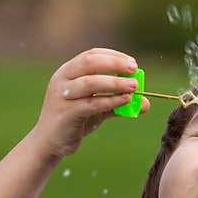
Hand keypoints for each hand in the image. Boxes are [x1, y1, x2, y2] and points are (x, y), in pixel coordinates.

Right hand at [29, 47, 150, 160]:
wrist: (51, 142)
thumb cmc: (75, 120)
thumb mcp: (99, 109)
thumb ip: (119, 103)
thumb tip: (146, 103)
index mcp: (68, 72)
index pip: (91, 55)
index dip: (113, 56)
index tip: (132, 62)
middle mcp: (63, 79)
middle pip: (89, 63)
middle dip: (114, 63)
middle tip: (134, 69)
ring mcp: (62, 95)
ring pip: (90, 82)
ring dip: (114, 82)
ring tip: (134, 86)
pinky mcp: (66, 112)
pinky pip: (91, 103)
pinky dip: (110, 100)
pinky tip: (125, 100)